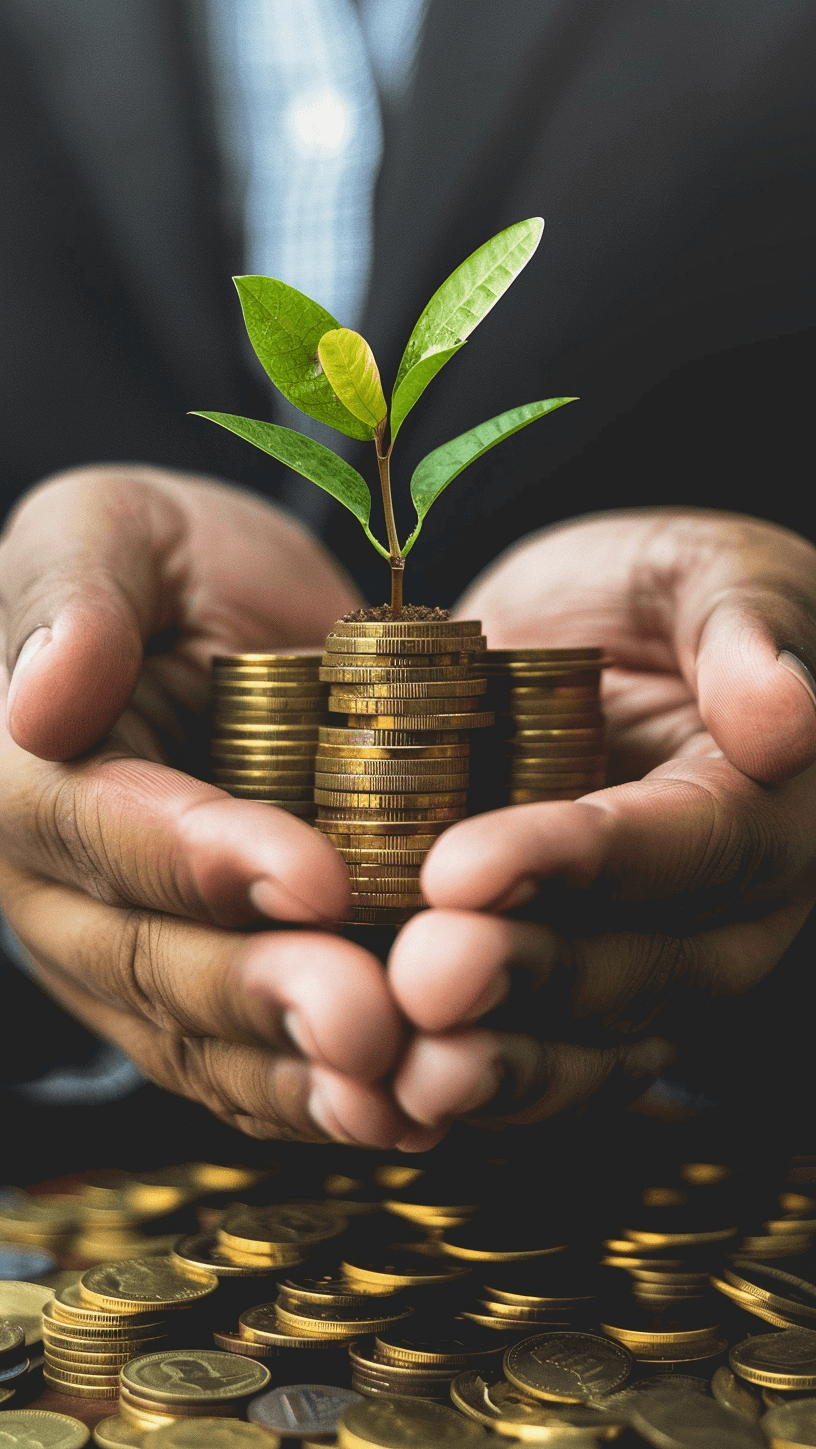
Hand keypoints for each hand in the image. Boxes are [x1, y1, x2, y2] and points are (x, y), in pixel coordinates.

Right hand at [0, 465, 437, 1149]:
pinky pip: (241, 1060)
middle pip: (147, 959)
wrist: (210, 618)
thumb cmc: (156, 561)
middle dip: (264, 995)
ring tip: (400, 1096)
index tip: (316, 877)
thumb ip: (72, 596)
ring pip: (194, 1038)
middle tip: (373, 1023)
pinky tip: (401, 1115)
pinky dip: (314, 1095)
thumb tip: (40, 694)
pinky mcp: (196, 982)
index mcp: (22, 771)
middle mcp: (59, 884)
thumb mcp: (109, 528)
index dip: (199, 859)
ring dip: (297, 1076)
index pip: (98, 827)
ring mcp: (122, 949)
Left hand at [387, 510, 815, 1130]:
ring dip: (500, 1063)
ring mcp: (662, 967)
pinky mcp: (592, 995)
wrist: (601, 639)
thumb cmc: (664, 595)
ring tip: (408, 1071)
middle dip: (522, 976)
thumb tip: (791, 714)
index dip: (576, 860)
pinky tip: (399, 1096)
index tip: (459, 866)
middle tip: (420, 980)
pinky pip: (552, 1057)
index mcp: (768, 808)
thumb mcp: (707, 572)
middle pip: (636, 962)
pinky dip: (483, 1084)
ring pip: (594, 1038)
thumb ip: (747, 627)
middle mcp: (727, 912)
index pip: (684, 844)